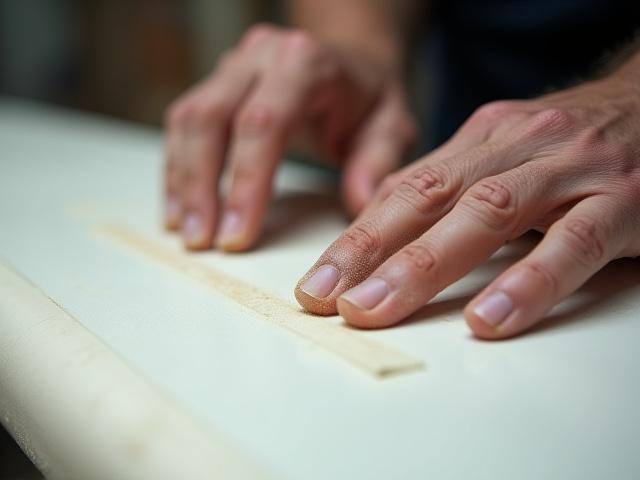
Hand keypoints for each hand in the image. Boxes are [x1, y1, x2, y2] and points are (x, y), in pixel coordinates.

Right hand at [164, 24, 415, 250]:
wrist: (353, 63)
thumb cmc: (371, 100)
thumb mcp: (392, 126)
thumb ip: (378, 162)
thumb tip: (359, 207)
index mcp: (306, 62)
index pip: (263, 124)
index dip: (245, 183)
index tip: (236, 236)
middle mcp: (261, 55)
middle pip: (211, 119)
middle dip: (200, 187)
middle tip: (202, 242)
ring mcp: (234, 65)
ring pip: (188, 120)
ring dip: (182, 181)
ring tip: (188, 233)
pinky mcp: (217, 83)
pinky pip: (184, 124)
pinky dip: (178, 169)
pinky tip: (181, 208)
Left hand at [295, 72, 639, 338]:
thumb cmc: (576, 145)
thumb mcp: (506, 154)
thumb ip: (452, 186)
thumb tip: (383, 220)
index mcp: (484, 138)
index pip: (407, 187)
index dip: (358, 236)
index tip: (318, 281)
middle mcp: (518, 146)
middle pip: (430, 197)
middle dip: (369, 251)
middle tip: (327, 300)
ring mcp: (571, 170)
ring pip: (487, 214)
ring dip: (424, 266)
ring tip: (377, 309)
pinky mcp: (626, 200)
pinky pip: (574, 244)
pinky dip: (529, 282)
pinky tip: (489, 318)